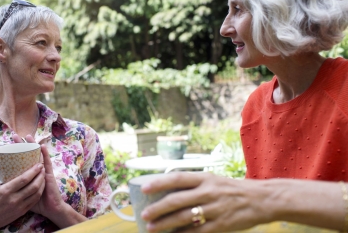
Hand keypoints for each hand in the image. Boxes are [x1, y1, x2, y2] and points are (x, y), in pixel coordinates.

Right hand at [0, 152, 44, 231]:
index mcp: (5, 190)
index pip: (24, 179)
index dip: (33, 171)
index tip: (38, 164)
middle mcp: (14, 199)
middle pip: (33, 186)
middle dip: (40, 175)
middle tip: (43, 167)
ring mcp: (19, 206)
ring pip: (36, 193)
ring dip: (42, 183)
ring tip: (43, 174)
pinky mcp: (22, 211)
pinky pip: (34, 200)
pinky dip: (39, 192)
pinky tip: (41, 185)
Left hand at [13, 134, 65, 218]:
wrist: (50, 209)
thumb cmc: (35, 203)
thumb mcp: (22, 194)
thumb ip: (13, 189)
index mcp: (28, 175)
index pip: (20, 160)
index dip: (14, 152)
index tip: (6, 144)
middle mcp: (35, 171)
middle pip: (28, 155)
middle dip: (21, 145)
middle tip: (14, 136)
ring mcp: (42, 171)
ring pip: (36, 155)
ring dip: (33, 145)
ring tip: (27, 136)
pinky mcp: (49, 174)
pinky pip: (46, 162)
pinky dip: (44, 154)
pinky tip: (42, 146)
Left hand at [140, 172, 273, 232]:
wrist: (261, 199)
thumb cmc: (232, 189)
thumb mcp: (213, 180)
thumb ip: (194, 185)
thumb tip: (168, 191)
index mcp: (205, 178)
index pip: (177, 178)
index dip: (159, 183)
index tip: (144, 188)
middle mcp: (208, 192)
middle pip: (177, 200)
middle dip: (157, 208)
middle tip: (144, 215)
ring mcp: (215, 209)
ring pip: (184, 218)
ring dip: (165, 224)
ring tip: (151, 228)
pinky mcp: (221, 225)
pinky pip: (197, 232)